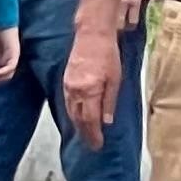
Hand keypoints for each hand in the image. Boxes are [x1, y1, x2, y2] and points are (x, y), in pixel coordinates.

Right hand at [63, 23, 122, 147]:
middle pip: (78, 119)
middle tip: (92, 144)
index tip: (97, 145)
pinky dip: (73, 113)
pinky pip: (68, 103)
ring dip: (78, 125)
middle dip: (85, 133)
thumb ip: (110, 101)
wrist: (91, 36)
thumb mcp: (115, 79)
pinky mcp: (66, 81)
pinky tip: (78, 117)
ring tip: (85, 134)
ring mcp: (68, 87)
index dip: (93, 134)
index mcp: (89, 92)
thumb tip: (106, 121)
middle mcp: (75, 92)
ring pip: (71, 112)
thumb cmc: (108, 55)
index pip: (90, 120)